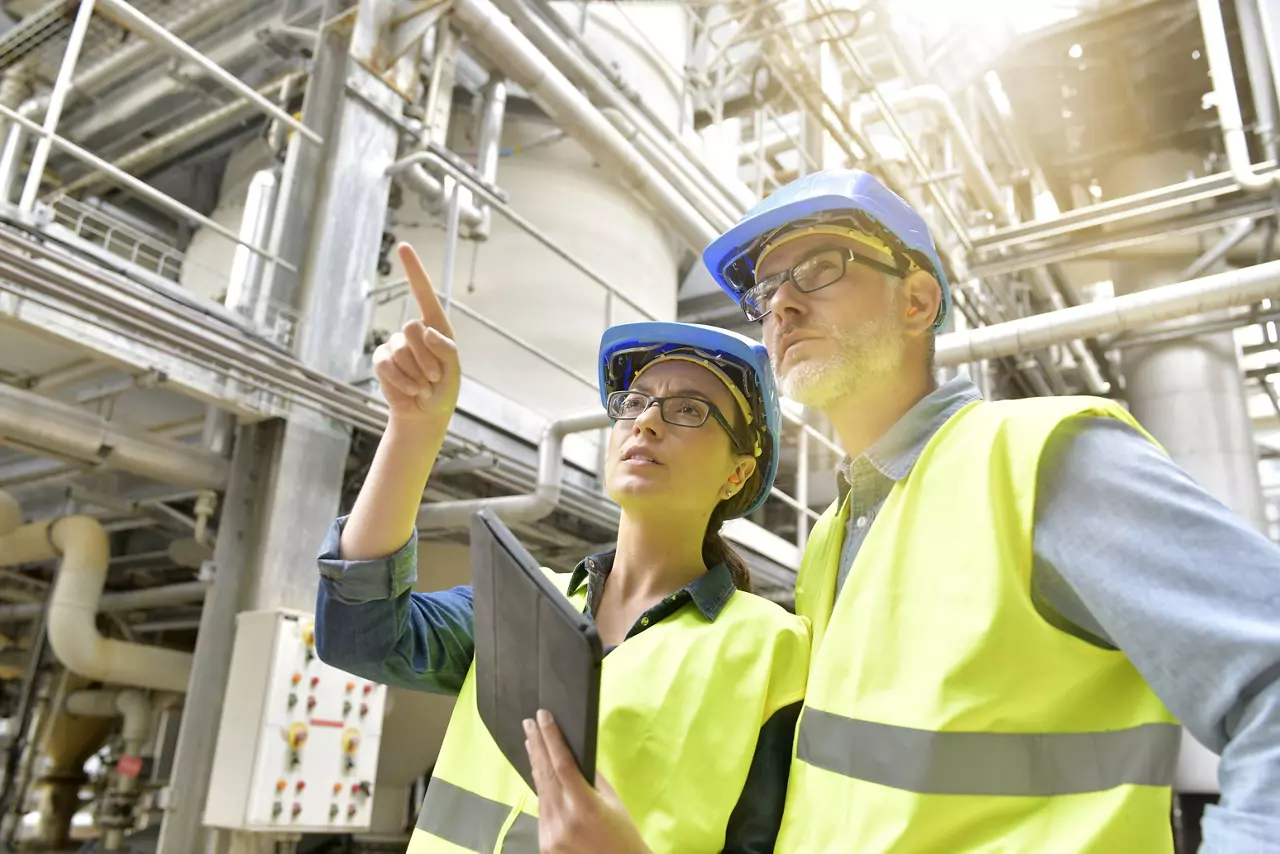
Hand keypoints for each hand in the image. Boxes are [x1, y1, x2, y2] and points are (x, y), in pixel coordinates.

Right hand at [372, 243, 459, 421]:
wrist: (425, 413)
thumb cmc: (444, 390)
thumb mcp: (454, 371)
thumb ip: (446, 349)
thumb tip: (426, 330)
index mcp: (436, 327)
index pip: (424, 294)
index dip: (413, 270)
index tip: (403, 247)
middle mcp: (415, 332)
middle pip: (411, 328)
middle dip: (424, 357)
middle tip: (434, 378)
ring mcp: (396, 345)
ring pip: (399, 350)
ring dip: (414, 373)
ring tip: (423, 388)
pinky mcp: (382, 360)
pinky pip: (385, 364)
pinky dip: (400, 380)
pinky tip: (410, 391)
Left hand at [524, 710, 651, 853]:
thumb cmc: (623, 834)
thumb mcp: (613, 801)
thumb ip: (592, 778)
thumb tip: (575, 754)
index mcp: (585, 806)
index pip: (562, 764)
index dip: (551, 738)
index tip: (543, 717)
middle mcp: (564, 819)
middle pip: (545, 773)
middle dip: (537, 745)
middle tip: (529, 723)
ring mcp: (551, 833)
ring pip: (541, 791)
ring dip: (536, 764)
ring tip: (532, 742)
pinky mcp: (545, 843)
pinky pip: (542, 809)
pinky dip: (541, 789)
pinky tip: (539, 773)